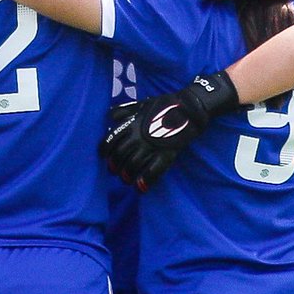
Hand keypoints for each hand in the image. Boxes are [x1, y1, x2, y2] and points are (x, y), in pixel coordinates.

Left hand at [100, 71, 239, 190]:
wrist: (188, 109)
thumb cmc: (164, 105)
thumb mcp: (140, 104)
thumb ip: (124, 110)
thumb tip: (110, 116)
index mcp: (131, 125)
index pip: (110, 141)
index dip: (105, 152)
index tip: (105, 157)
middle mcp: (138, 137)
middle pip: (120, 157)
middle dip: (114, 166)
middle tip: (115, 171)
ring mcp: (152, 147)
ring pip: (133, 167)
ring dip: (126, 176)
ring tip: (126, 180)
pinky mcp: (166, 155)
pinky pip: (152, 173)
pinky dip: (144, 182)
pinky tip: (140, 188)